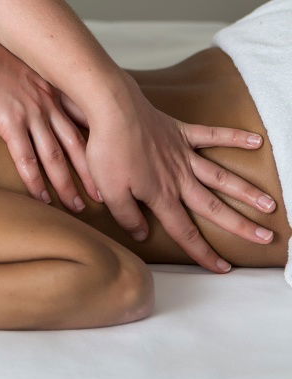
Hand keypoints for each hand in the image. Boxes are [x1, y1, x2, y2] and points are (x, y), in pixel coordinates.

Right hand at [0, 49, 99, 210]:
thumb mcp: (18, 71)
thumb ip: (30, 88)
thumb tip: (30, 102)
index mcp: (51, 93)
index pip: (81, 125)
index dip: (96, 148)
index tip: (107, 167)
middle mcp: (47, 104)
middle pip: (75, 145)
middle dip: (91, 173)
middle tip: (103, 197)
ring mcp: (31, 114)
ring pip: (55, 156)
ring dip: (66, 184)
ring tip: (75, 206)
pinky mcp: (10, 122)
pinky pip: (26, 157)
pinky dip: (35, 180)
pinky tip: (41, 197)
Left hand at [85, 76, 276, 272]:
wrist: (112, 110)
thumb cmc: (108, 151)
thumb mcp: (110, 192)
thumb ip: (127, 216)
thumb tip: (142, 235)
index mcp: (160, 196)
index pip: (184, 231)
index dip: (202, 252)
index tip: (222, 268)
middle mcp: (178, 178)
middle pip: (213, 208)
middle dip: (241, 226)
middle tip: (267, 238)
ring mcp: (183, 154)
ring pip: (221, 177)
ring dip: (246, 192)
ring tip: (270, 205)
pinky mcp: (181, 132)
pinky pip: (213, 135)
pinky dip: (235, 138)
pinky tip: (257, 142)